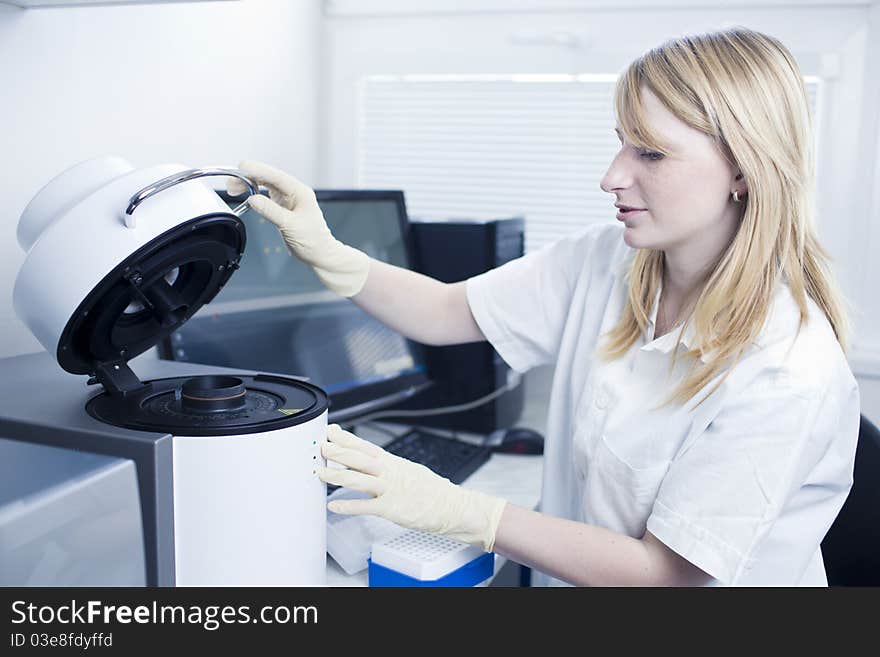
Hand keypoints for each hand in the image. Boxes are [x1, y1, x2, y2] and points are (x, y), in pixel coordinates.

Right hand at [228, 160, 369, 296]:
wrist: (319, 254)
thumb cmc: (313, 241)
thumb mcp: (290, 225)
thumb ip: (271, 211)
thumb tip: (253, 199)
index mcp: (300, 192)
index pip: (276, 176)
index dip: (257, 170)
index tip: (242, 167)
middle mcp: (294, 193)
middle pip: (268, 178)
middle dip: (249, 178)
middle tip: (231, 183)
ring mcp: (288, 199)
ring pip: (265, 186)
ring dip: (249, 185)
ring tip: (233, 189)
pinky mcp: (282, 208)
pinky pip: (265, 196)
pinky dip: (254, 195)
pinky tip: (245, 196)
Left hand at [317, 425, 506, 551]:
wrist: (452, 507)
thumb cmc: (431, 491)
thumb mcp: (409, 471)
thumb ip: (388, 467)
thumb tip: (372, 462)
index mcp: (393, 462)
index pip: (365, 446)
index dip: (346, 437)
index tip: (331, 430)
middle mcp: (389, 472)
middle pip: (358, 458)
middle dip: (337, 451)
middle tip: (319, 446)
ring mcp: (390, 489)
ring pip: (358, 479)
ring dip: (336, 475)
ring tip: (320, 473)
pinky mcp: (391, 508)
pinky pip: (365, 506)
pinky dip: (347, 505)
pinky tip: (333, 505)